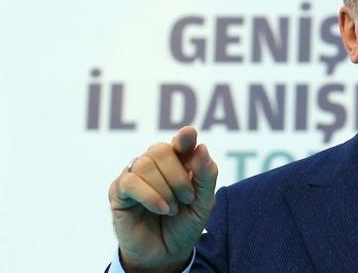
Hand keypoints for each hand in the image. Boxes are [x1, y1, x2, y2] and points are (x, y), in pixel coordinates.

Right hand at [108, 126, 217, 272]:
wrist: (166, 254)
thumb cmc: (185, 225)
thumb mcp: (203, 204)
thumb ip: (206, 177)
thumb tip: (201, 147)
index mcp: (178, 162)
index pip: (181, 142)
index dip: (184, 137)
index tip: (189, 135)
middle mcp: (155, 165)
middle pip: (161, 150)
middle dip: (178, 175)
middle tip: (187, 198)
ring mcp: (135, 176)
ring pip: (145, 164)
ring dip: (165, 189)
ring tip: (172, 210)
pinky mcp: (119, 192)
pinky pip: (130, 182)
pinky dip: (150, 195)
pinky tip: (161, 209)